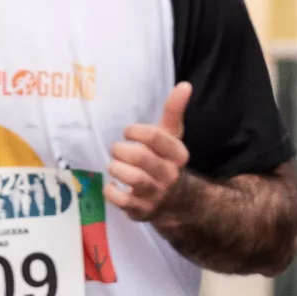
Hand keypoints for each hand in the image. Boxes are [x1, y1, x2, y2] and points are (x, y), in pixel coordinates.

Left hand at [108, 83, 192, 222]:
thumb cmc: (165, 161)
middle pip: (139, 157)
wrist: (176, 201)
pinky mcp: (142, 210)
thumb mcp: (172, 137)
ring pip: (131, 178)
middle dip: (121, 150)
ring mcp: (157, 195)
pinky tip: (113, 185)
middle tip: (118, 151)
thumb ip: (174, 111)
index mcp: (178, 155)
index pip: (155, 137)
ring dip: (115, 169)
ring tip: (115, 167)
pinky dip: (111, 191)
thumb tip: (185, 85)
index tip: (129, 132)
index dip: (135, 131)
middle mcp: (170, 175)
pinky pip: (121, 199)